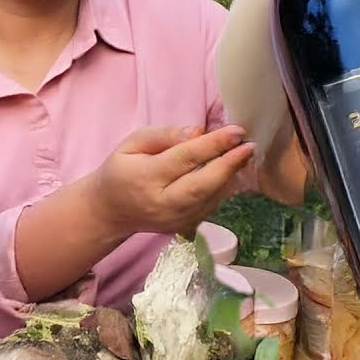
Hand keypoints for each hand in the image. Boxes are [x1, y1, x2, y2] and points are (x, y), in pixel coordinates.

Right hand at [89, 124, 254, 236]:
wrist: (111, 211)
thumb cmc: (121, 170)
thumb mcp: (132, 143)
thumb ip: (164, 136)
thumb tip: (198, 132)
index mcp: (145, 178)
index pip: (184, 159)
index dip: (213, 144)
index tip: (236, 131)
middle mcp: (162, 203)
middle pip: (202, 185)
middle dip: (229, 164)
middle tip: (248, 145)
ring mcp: (175, 220)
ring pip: (211, 198)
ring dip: (231, 176)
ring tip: (244, 154)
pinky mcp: (185, 227)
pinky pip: (211, 206)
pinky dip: (224, 188)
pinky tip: (229, 171)